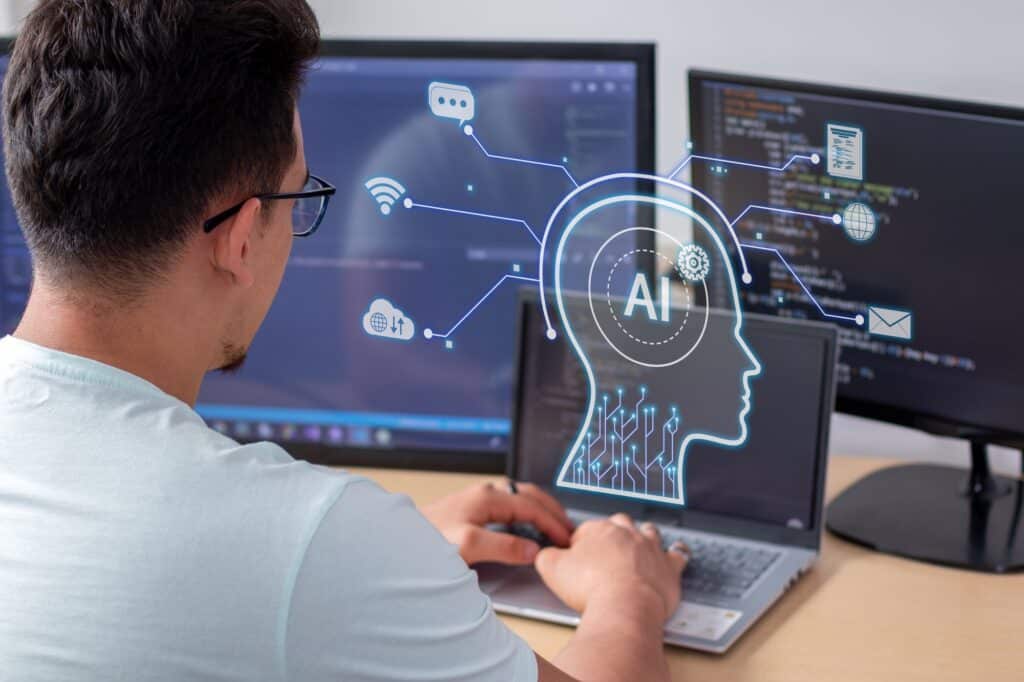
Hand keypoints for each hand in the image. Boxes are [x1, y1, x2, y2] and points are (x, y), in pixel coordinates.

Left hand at [421, 481, 573, 565]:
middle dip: (552, 510)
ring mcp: (478, 500)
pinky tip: (526, 528)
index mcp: (488, 497)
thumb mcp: (468, 546)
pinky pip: (509, 508)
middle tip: (569, 528)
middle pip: (529, 496)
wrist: (399, 543)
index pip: (531, 507)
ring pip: (520, 499)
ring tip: (554, 527)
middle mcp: (485, 494)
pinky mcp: (471, 511)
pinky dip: (526, 515)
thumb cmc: (427, 542)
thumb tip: (532, 549)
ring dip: (540, 511)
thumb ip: (502, 546)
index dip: (552, 523)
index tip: (567, 539)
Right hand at [535, 513, 688, 623]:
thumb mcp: (552, 569)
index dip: (580, 544)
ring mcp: (651, 548)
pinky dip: (674, 554)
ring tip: (637, 546)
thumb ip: (546, 556)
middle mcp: (627, 533)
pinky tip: (673, 555)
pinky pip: (677, 554)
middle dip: (613, 533)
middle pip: (619, 524)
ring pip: (648, 532)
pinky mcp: (669, 566)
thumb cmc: (591, 588)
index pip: (587, 530)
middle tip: (605, 551)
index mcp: (599, 529)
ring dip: (643, 537)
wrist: (624, 607)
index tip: (577, 558)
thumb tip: (545, 553)